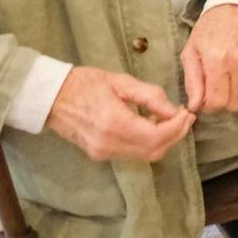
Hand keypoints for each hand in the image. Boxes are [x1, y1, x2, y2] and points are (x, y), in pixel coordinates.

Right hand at [45, 67, 193, 161]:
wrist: (50, 97)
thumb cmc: (85, 83)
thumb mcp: (121, 81)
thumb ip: (150, 96)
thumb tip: (174, 111)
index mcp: (114, 124)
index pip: (156, 137)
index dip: (177, 127)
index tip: (187, 113)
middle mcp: (108, 144)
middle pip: (154, 151)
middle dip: (175, 135)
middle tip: (185, 117)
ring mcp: (102, 152)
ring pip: (144, 156)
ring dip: (163, 141)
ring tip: (172, 120)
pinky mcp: (99, 154)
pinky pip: (132, 154)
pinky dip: (148, 143)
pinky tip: (153, 126)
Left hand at [180, 4, 237, 114]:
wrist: (237, 5)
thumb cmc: (210, 29)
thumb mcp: (191, 51)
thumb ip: (192, 81)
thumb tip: (195, 106)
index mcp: (216, 59)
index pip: (217, 101)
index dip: (210, 106)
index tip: (207, 100)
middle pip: (235, 103)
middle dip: (225, 102)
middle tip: (219, 91)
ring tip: (232, 81)